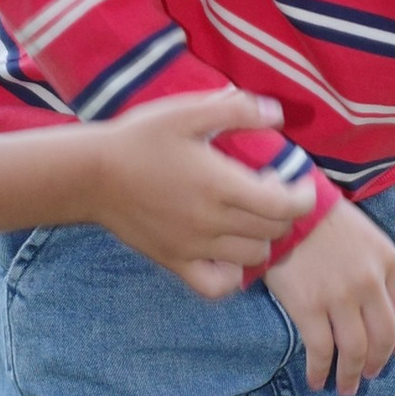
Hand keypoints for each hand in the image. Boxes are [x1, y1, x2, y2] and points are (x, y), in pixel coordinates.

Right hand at [85, 92, 317, 294]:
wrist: (91, 174)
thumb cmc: (140, 138)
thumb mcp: (187, 111)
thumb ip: (237, 110)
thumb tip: (278, 115)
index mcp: (221, 185)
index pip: (285, 206)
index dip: (303, 196)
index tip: (298, 181)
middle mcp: (212, 222)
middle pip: (274, 231)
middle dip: (284, 211)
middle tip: (269, 190)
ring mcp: (194, 247)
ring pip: (253, 257)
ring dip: (262, 237)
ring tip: (249, 216)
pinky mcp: (175, 262)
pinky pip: (218, 285)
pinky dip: (233, 275)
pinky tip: (227, 252)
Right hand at [265, 199, 394, 395]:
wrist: (283, 208)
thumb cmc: (320, 218)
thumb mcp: (364, 234)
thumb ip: (376, 265)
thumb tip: (376, 306)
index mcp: (387, 260)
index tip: (392, 350)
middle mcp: (369, 281)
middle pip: (384, 336)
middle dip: (377, 362)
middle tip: (369, 375)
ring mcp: (340, 296)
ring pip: (355, 350)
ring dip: (351, 375)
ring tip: (345, 388)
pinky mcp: (309, 307)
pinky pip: (321, 350)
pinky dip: (320, 371)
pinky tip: (316, 381)